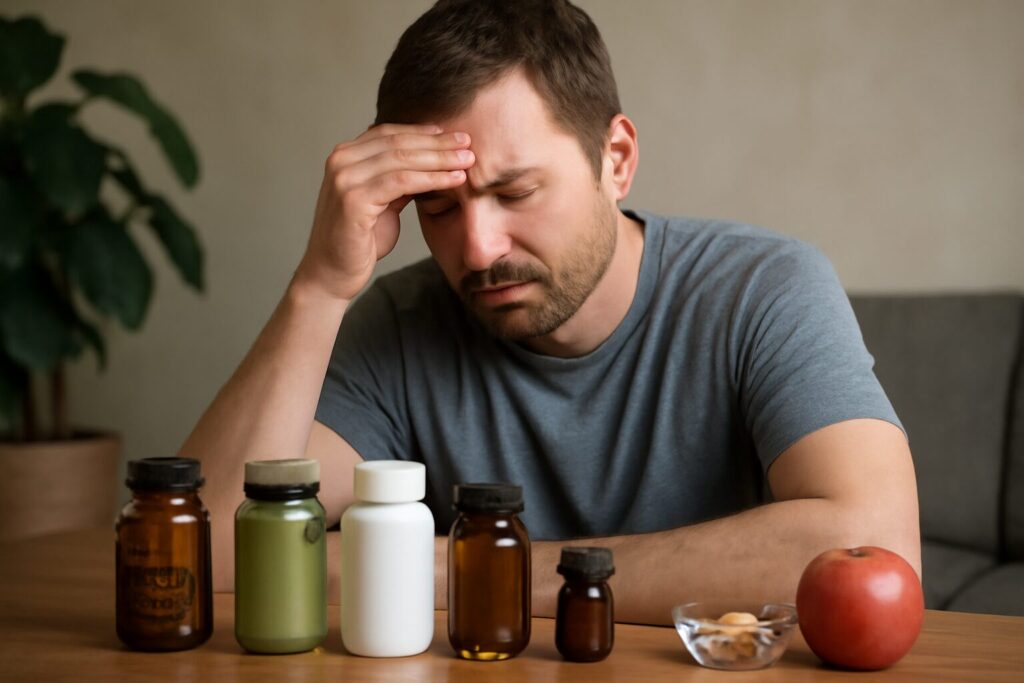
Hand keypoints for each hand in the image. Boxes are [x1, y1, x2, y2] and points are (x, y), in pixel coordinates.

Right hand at [293, 124, 473, 300]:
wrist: (333, 275)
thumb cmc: (360, 241)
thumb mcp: (383, 202)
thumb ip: (399, 179)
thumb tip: (431, 161)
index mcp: (346, 156)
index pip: (389, 133)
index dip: (424, 132)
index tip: (454, 135)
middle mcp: (341, 161)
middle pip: (397, 143)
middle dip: (437, 142)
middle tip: (468, 142)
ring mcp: (345, 179)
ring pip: (402, 160)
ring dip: (440, 158)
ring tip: (468, 160)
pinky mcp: (353, 199)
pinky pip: (402, 183)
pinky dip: (432, 179)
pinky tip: (454, 180)